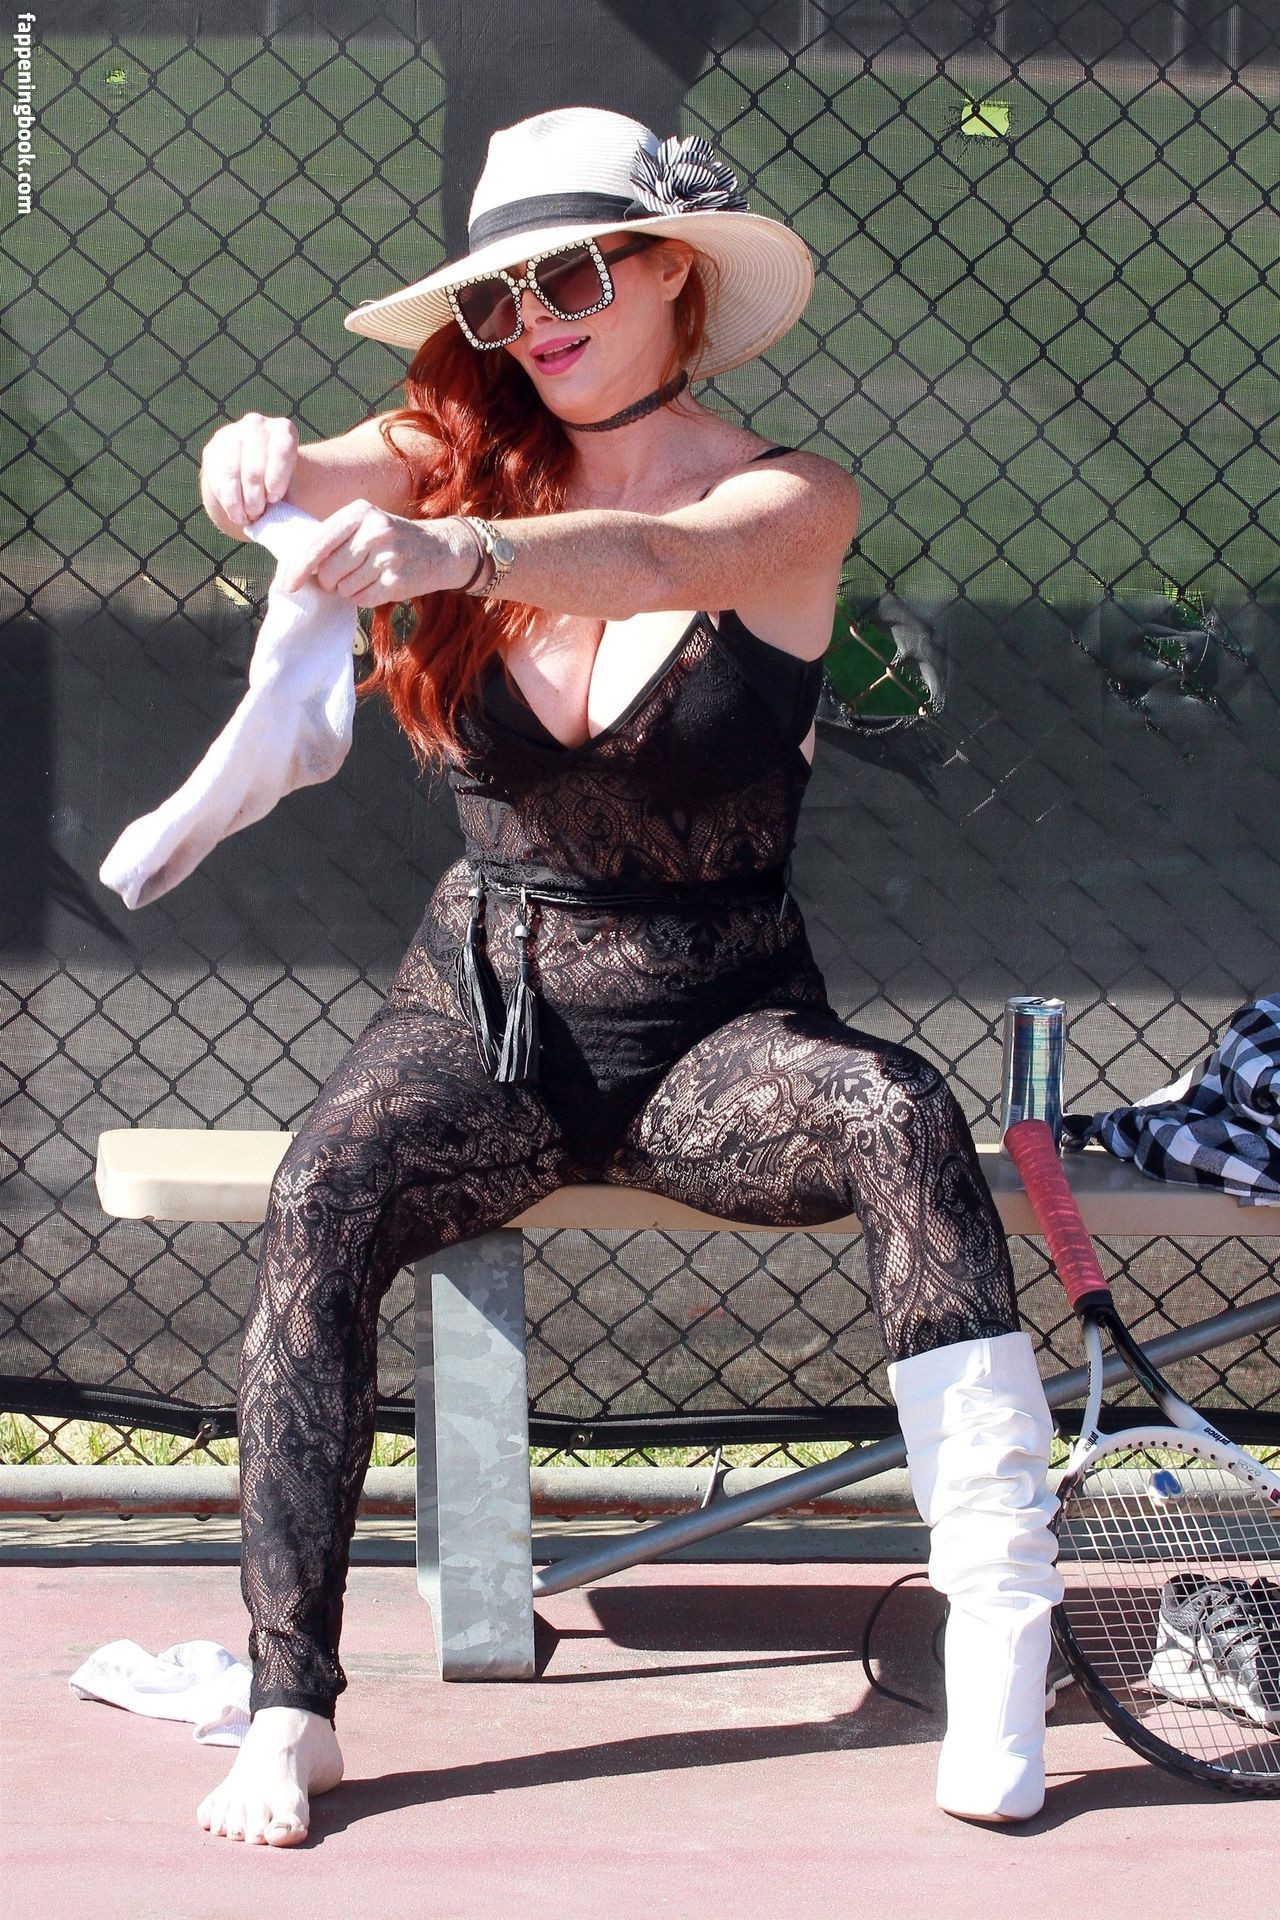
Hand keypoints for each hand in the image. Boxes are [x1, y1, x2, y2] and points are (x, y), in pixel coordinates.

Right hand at [201, 412, 298, 529]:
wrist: (256, 475)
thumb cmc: (282, 482)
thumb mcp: (295, 485)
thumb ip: (293, 496)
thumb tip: (287, 518)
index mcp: (283, 430)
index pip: (281, 451)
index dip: (277, 480)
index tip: (275, 499)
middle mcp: (257, 425)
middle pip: (254, 469)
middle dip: (256, 500)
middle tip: (259, 514)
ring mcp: (232, 434)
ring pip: (232, 474)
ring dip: (240, 503)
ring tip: (248, 517)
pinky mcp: (213, 449)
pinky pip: (217, 480)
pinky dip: (227, 502)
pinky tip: (236, 513)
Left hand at [274, 500, 467, 602]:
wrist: (439, 550)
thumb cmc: (391, 540)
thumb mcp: (365, 524)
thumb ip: (333, 539)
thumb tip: (295, 568)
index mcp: (360, 512)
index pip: (318, 543)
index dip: (298, 567)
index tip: (287, 584)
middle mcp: (374, 531)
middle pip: (327, 571)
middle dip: (329, 580)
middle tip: (344, 574)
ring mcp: (387, 557)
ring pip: (343, 588)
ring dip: (349, 589)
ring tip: (368, 575)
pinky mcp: (396, 581)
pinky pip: (362, 599)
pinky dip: (364, 597)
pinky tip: (378, 584)